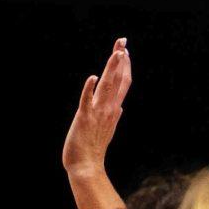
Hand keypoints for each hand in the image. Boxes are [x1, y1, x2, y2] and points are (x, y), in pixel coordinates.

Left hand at [62, 37, 131, 176]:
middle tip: (122, 42)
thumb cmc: (93, 149)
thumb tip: (120, 106)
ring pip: (107, 86)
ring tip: (117, 53)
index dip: (124, 66)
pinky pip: (87, 101)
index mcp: (113, 110)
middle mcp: (108, 109)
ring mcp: (97, 113)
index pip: (123, 83)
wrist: (86, 167)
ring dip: (112, 69)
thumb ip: (113, 115)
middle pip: (117, 80)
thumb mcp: (107, 129)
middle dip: (120, 60)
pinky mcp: (84, 119)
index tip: (124, 51)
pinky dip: (90, 89)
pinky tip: (93, 77)